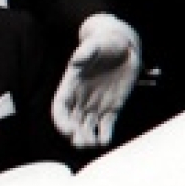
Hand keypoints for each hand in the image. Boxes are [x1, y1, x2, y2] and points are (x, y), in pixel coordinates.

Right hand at [52, 14, 140, 146]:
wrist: (124, 45)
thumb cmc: (105, 42)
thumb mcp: (95, 43)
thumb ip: (85, 52)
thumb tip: (76, 61)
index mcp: (72, 85)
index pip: (60, 107)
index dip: (61, 121)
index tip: (69, 130)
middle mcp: (81, 98)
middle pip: (72, 122)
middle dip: (75, 135)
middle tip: (84, 142)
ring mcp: (96, 104)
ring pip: (86, 128)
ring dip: (87, 139)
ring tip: (94, 143)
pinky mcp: (113, 108)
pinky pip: (106, 127)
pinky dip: (104, 137)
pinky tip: (105, 140)